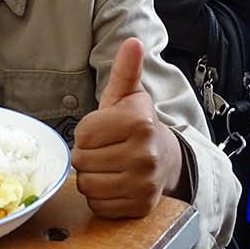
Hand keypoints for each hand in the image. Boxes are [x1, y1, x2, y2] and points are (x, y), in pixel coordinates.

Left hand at [72, 38, 183, 217]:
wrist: (167, 159)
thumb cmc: (138, 125)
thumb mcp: (129, 96)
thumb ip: (125, 70)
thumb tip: (132, 42)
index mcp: (138, 123)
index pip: (83, 133)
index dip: (86, 132)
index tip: (102, 130)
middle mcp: (144, 154)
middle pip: (82, 160)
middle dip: (86, 155)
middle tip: (104, 149)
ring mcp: (143, 183)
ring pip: (87, 185)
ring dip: (91, 177)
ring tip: (107, 165)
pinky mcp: (140, 206)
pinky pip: (98, 205)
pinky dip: (100, 197)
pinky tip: (113, 183)